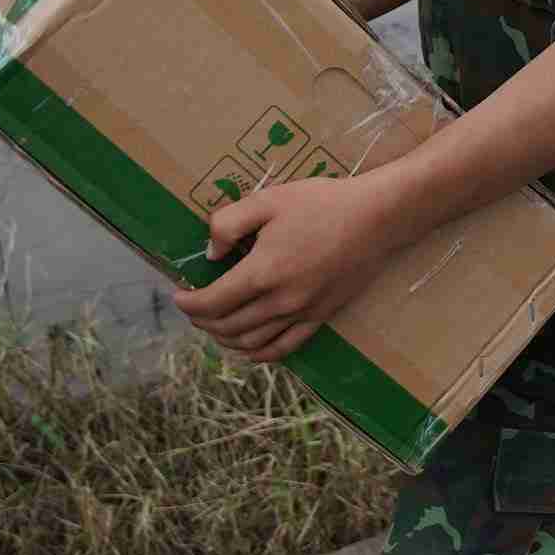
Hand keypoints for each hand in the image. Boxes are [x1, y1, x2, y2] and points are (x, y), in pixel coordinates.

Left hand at [171, 175, 414, 364]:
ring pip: (251, 342)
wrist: (377, 217)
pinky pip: (284, 348)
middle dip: (203, 321)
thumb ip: (229, 224)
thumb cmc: (322, 203)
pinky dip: (260, 354)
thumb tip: (210, 253)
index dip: (188, 304)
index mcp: (262, 272)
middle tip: (193, 308)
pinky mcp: (321, 317)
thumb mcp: (269, 200)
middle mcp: (279, 301)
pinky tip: (249, 348)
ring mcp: (302, 313)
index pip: (212, 302)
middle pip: (228, 326)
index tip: (178, 295)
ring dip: (225, 339)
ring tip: (215, 326)